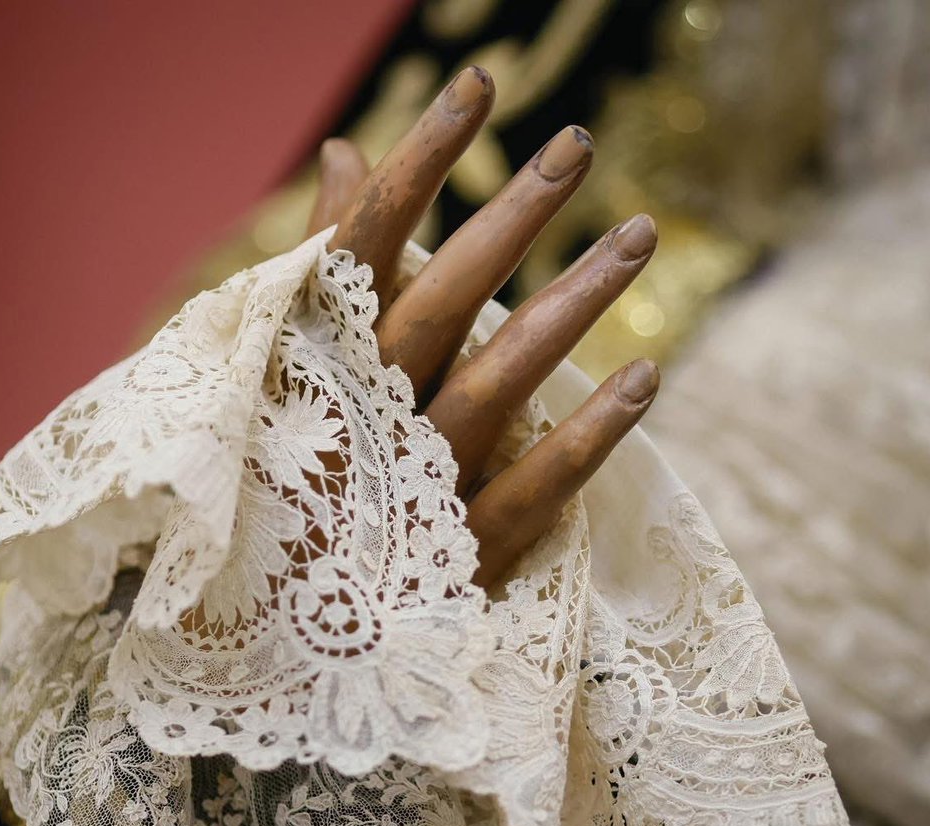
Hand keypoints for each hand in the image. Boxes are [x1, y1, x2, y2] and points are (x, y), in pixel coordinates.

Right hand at [307, 66, 658, 587]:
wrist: (282, 636)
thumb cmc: (289, 484)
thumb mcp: (285, 372)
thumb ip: (324, 265)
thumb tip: (345, 154)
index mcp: (315, 370)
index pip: (364, 247)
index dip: (419, 164)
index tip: (478, 85)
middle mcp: (363, 415)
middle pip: (443, 299)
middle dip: (511, 219)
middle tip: (581, 146)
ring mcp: (412, 485)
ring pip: (498, 382)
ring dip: (571, 308)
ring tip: (639, 237)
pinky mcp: (455, 552)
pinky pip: (532, 489)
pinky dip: (589, 438)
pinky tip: (647, 379)